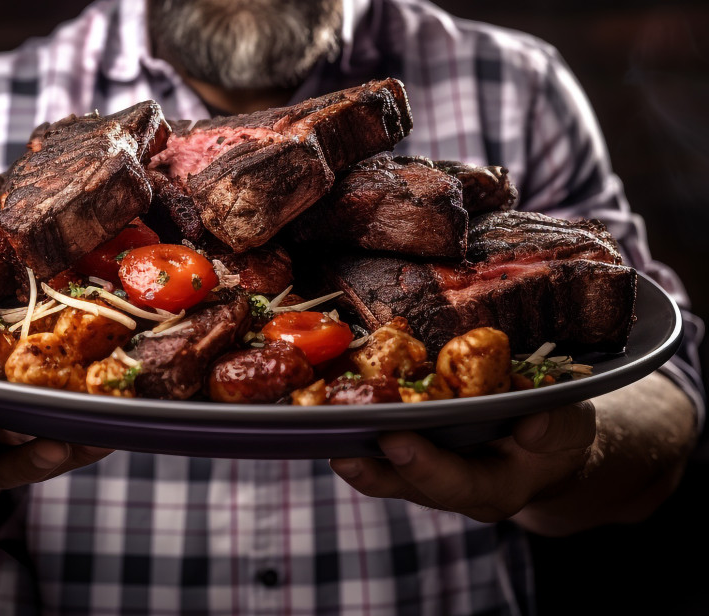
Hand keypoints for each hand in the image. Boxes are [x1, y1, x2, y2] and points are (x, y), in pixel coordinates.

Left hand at [329, 401, 595, 522]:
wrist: (544, 443)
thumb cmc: (557, 434)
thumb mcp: (570, 428)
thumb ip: (555, 427)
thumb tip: (531, 421)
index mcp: (494, 488)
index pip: (457, 484)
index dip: (426, 467)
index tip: (397, 441)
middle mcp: (452, 485)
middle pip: (406, 484)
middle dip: (373, 468)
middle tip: (342, 446)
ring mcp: (427, 468)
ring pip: (383, 468)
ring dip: (353, 448)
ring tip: (320, 424)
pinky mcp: (411, 446)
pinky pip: (378, 443)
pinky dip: (356, 426)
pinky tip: (332, 402)